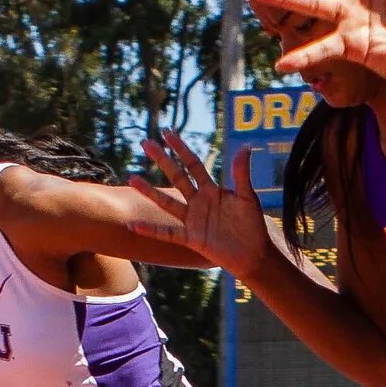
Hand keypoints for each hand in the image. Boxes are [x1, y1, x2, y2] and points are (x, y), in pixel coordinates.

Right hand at [136, 128, 275, 279]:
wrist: (254, 253)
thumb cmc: (253, 225)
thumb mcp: (248, 197)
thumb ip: (242, 174)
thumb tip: (245, 147)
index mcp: (212, 190)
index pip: (193, 164)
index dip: (181, 149)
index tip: (167, 133)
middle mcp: (198, 202)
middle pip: (177, 177)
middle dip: (162, 160)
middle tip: (145, 143)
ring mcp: (193, 220)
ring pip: (166, 202)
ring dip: (149, 191)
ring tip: (132, 179)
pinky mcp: (191, 238)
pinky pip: (167, 233)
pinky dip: (150, 230)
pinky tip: (133, 225)